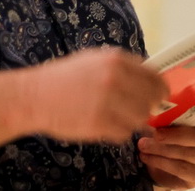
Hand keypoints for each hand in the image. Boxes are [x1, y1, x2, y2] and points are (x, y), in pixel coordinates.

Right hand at [22, 47, 168, 142]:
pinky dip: (117, 132)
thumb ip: (122, 67)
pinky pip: (124, 133)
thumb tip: (149, 79)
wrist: (35, 95)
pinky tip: (102, 124)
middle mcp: (115, 78)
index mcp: (116, 60)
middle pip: (152, 100)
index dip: (160, 90)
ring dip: (131, 120)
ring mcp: (108, 101)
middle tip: (135, 110)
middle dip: (147, 107)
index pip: (155, 78)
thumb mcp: (93, 60)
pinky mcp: (100, 123)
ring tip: (114, 117)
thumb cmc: (63, 77)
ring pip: (140, 118)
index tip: (159, 97)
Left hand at [138, 115, 194, 188]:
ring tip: (143, 145)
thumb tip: (157, 101)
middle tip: (155, 133)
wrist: (161, 158)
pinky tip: (147, 156)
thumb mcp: (171, 116)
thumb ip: (173, 109)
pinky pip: (181, 169)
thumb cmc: (168, 129)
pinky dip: (161, 161)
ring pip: (189, 155)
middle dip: (176, 136)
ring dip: (162, 149)